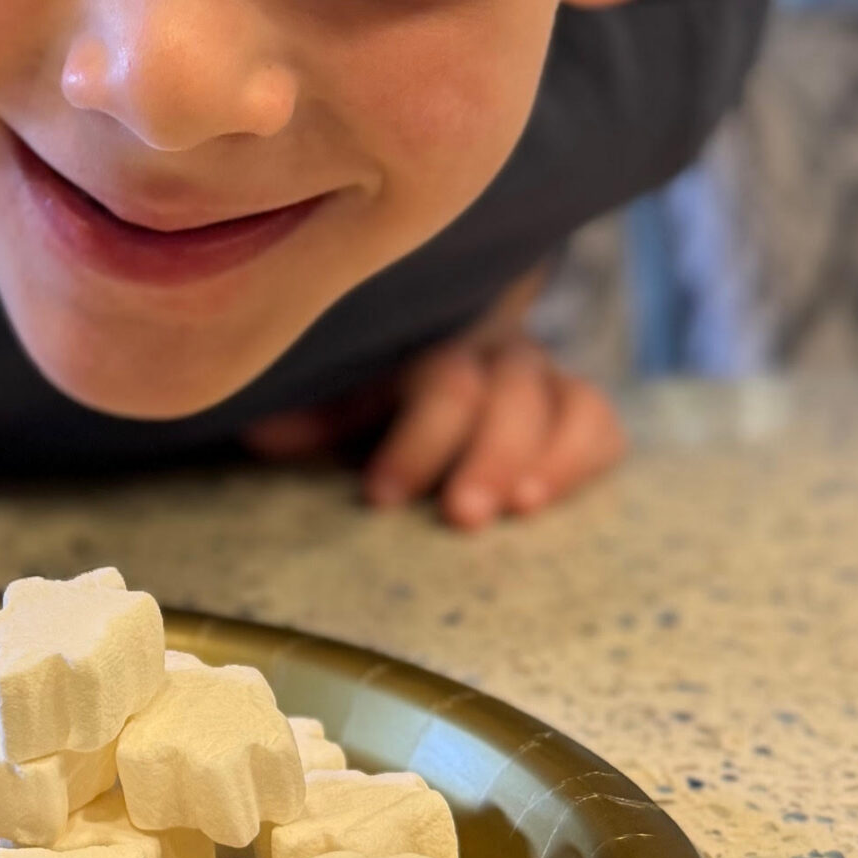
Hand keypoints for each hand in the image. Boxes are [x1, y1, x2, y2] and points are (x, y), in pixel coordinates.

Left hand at [242, 330, 625, 529]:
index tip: (381, 497)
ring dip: (547, 459)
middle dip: (487, 455)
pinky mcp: (577, 409)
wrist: (429, 351)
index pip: (440, 380)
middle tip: (462, 517)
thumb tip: (256, 435)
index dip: (417, 441)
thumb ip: (306, 413)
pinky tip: (546, 503)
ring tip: (518, 511)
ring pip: (568, 401)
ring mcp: (541, 376)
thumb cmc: (368, 387)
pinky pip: (601, 425)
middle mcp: (491, 349)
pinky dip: (581, 460)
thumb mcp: (334, 394)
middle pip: (508, 390)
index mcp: (427, 341)